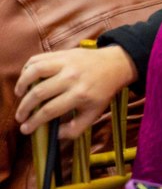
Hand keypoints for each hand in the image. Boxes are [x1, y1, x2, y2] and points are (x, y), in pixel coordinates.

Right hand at [14, 46, 138, 138]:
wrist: (115, 65)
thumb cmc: (102, 92)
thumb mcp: (94, 113)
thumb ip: (76, 128)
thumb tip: (55, 135)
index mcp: (80, 95)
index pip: (50, 110)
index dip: (34, 122)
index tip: (25, 129)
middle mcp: (71, 78)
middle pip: (39, 93)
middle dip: (25, 107)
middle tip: (20, 116)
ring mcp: (66, 63)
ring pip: (35, 72)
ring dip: (22, 84)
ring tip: (19, 94)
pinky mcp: (62, 53)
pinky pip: (38, 59)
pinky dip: (27, 69)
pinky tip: (26, 79)